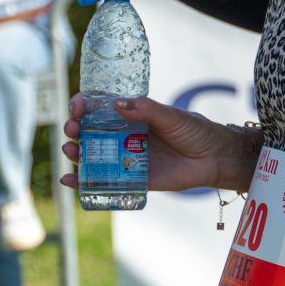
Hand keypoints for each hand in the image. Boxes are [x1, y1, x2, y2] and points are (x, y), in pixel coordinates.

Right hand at [62, 94, 259, 193]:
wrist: (214, 158)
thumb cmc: (195, 131)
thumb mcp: (172, 117)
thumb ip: (147, 110)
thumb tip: (118, 104)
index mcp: (134, 115)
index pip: (101, 108)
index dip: (84, 106)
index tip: (76, 107)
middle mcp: (126, 135)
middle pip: (91, 131)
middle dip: (75, 129)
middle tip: (72, 128)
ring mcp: (127, 157)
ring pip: (94, 155)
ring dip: (76, 152)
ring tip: (70, 150)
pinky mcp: (133, 180)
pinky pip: (105, 181)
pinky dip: (84, 181)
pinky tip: (70, 180)